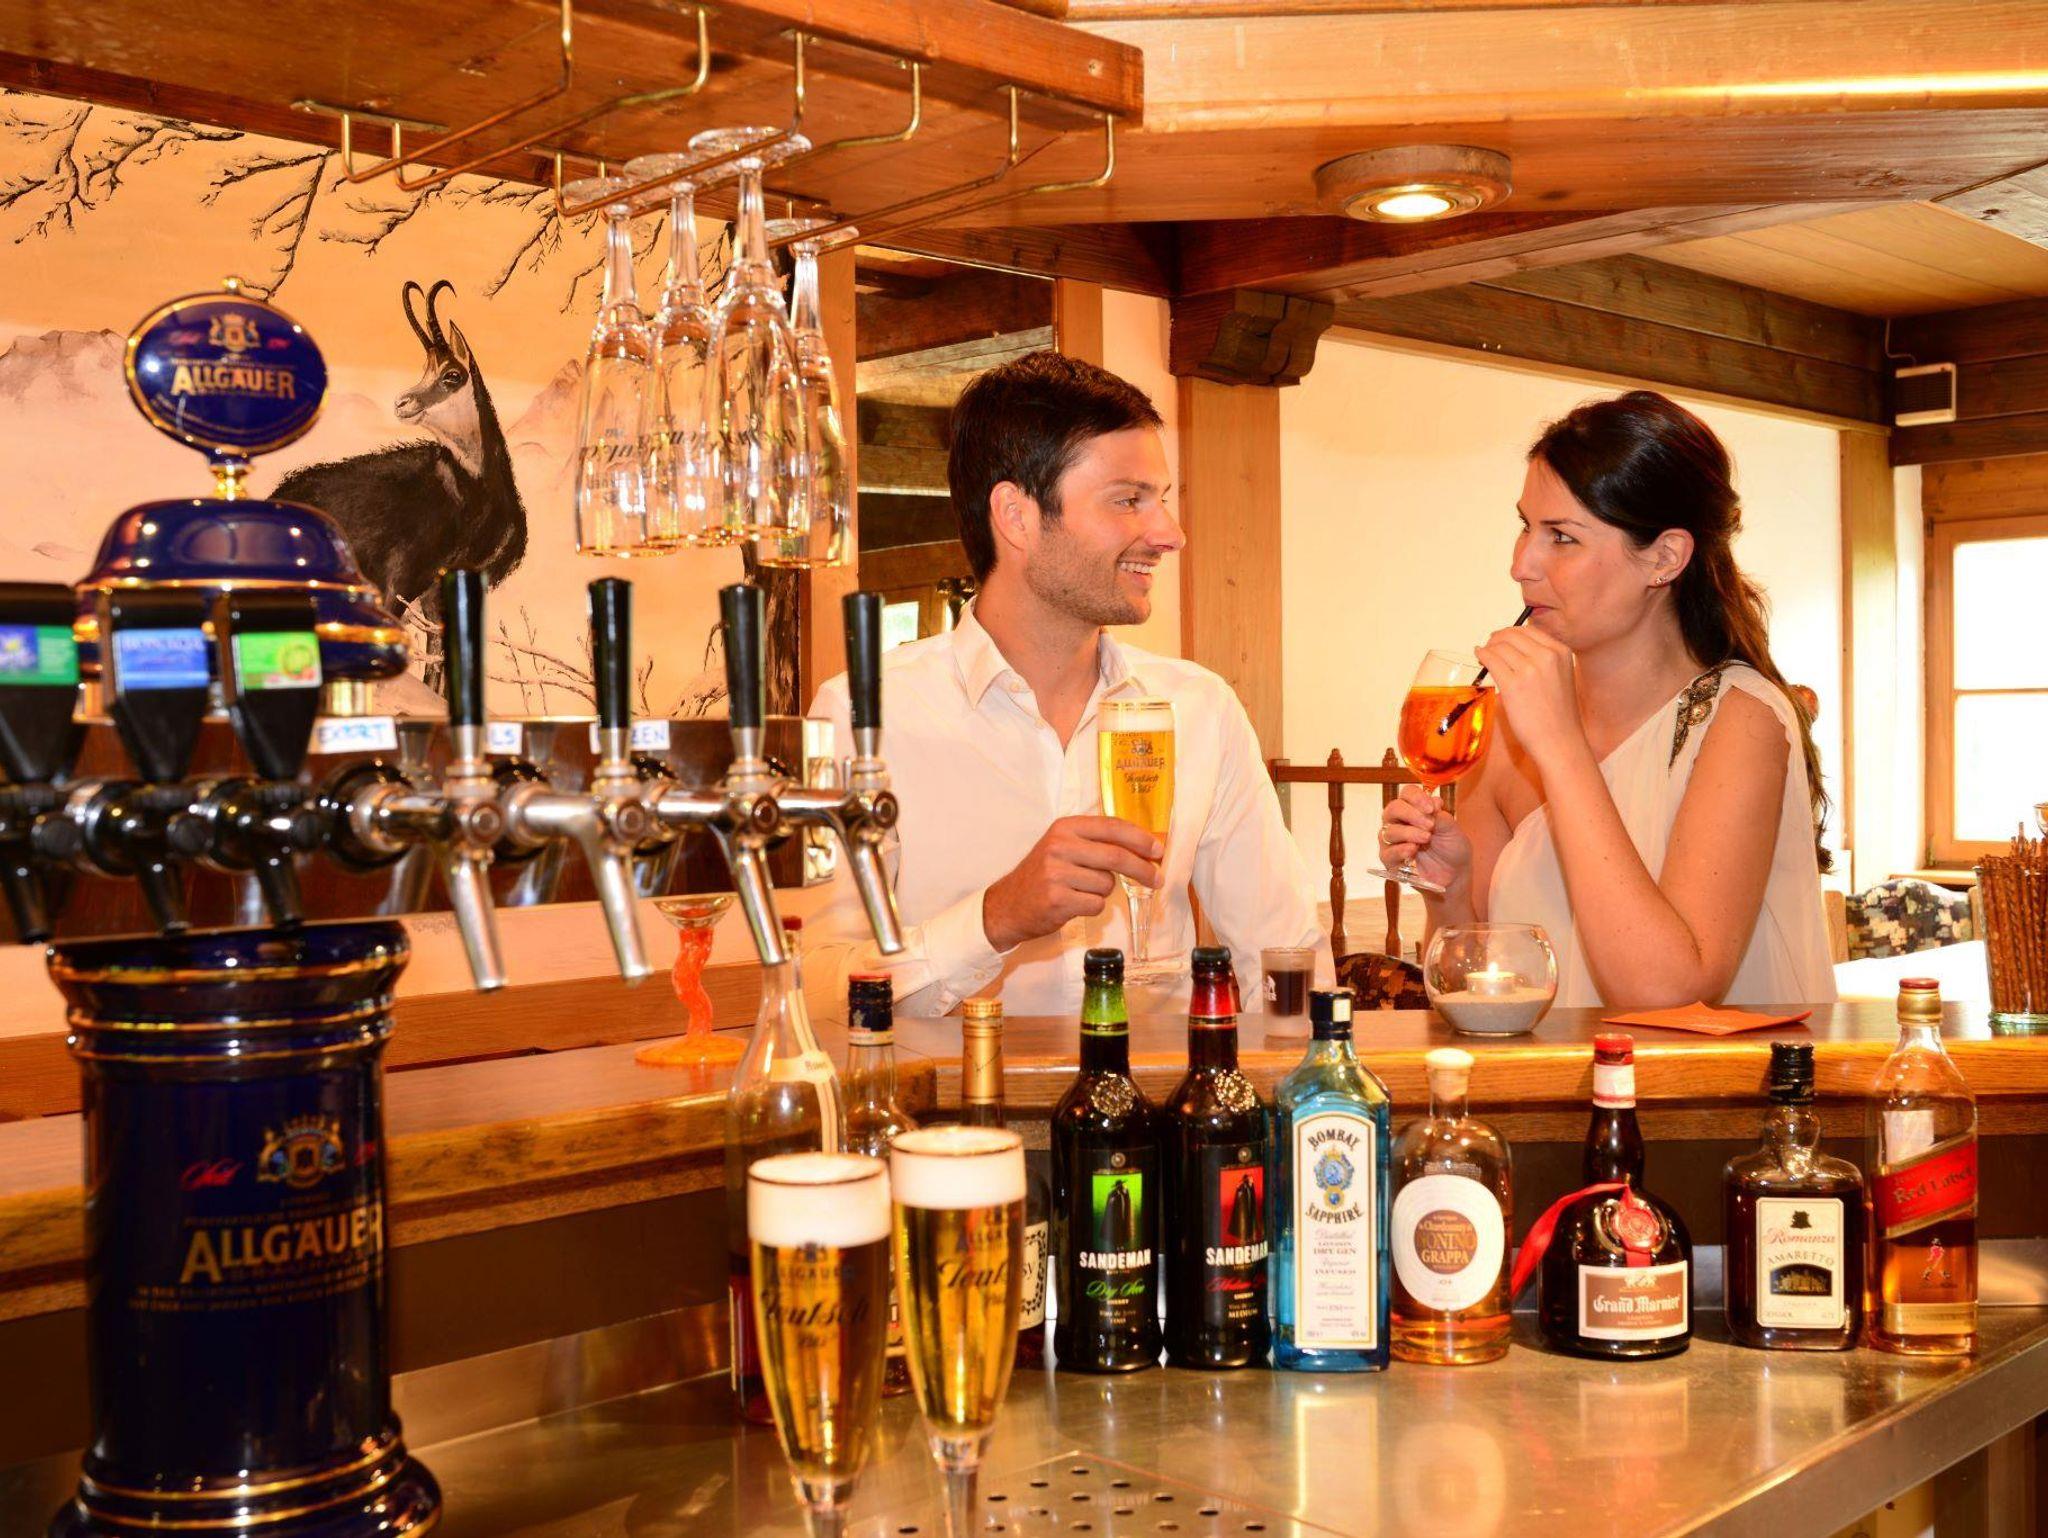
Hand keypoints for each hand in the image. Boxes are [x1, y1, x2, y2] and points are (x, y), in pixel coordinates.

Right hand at [982, 816, 1163, 953]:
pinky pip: (1096, 904)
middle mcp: (1059, 846)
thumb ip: (1096, 843)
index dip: (1139, 839)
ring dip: (1102, 891)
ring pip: (1107, 884)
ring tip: (1080, 891)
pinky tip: (1073, 903)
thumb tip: (1144, 849)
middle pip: (1116, 856)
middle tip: (1157, 880)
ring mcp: (1057, 873)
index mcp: (1065, 827)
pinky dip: (1091, 907)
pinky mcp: (1057, 899)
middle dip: (1143, 870)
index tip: (1158, 851)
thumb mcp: (1063, 847)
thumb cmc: (1043, 875)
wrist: (1008, 904)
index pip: (1111, 827)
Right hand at [1379, 784, 1471, 894]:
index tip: (1431, 808)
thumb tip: (1433, 801)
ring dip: (1409, 833)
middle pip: (1393, 809)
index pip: (1407, 794)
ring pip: (1390, 831)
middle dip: (1411, 814)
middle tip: (1429, 825)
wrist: (1454, 875)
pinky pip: (1387, 852)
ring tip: (1426, 839)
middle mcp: (1400, 822)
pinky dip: (1400, 850)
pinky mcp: (1390, 860)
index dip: (1416, 797)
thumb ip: (1440, 816)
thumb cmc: (1452, 849)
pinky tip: (1413, 850)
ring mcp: (1392, 841)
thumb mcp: (1451, 830)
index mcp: (1414, 809)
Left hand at [1474, 624, 1584, 766]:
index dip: (1511, 633)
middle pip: (1512, 635)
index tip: (1501, 639)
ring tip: (1483, 654)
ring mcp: (1530, 670)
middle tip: (1489, 645)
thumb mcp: (1560, 676)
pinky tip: (1480, 658)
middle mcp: (1547, 656)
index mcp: (1561, 652)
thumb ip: (1544, 660)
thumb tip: (1514, 648)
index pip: (1529, 630)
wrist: (1560, 741)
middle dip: (1497, 638)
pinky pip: (1491, 660)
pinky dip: (1482, 655)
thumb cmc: (1558, 715)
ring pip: (1499, 646)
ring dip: (1488, 647)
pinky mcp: (1514, 685)